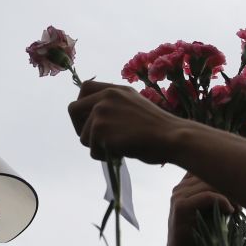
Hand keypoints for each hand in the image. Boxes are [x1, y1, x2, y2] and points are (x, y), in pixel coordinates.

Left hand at [67, 80, 191, 163]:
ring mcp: (101, 113)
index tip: (88, 120)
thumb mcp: (135, 105)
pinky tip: (121, 153)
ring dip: (97, 147)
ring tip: (118, 148)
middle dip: (78, 128)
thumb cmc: (159, 128)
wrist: (172, 137)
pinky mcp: (101, 130)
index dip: (82, 106)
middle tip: (94, 140)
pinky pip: (93, 151)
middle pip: (73, 109)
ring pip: (83, 136)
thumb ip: (115, 106)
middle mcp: (105, 97)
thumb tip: (94, 120)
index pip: (84, 89)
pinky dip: (104, 157)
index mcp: (115, 89)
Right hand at [164, 173, 234, 245]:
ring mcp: (178, 196)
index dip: (224, 175)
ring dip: (229, 194)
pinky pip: (207, 196)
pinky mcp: (181, 207)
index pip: (205, 169)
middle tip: (243, 200)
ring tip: (238, 207)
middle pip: (209, 174)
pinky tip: (231, 211)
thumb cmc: (199, 234)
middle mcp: (179, 188)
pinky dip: (223, 202)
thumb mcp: (207, 211)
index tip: (239, 189)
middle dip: (230, 185)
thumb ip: (215, 196)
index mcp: (184, 187)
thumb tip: (240, 184)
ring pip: (210, 184)